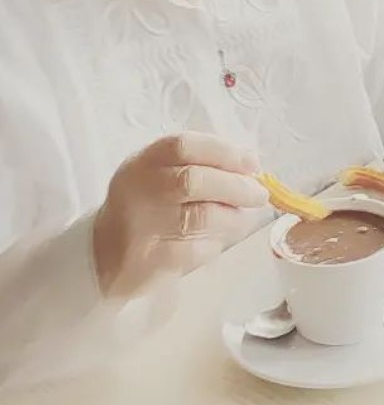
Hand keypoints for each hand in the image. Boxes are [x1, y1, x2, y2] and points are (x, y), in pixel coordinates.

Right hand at [92, 133, 269, 298]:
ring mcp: (143, 225)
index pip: (185, 146)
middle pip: (193, 180)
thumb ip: (201, 164)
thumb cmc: (147, 206)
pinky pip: (198, 247)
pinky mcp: (153, 258)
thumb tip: (250, 167)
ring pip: (200, 217)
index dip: (225, 152)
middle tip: (259, 194)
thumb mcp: (162, 173)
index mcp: (145, 161)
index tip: (252, 164)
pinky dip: (218, 240)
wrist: (104, 256)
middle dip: (235, 186)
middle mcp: (139, 189)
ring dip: (233, 217)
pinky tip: (219, 237)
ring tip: (241, 216)